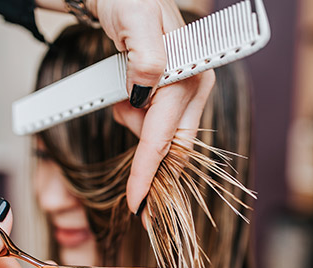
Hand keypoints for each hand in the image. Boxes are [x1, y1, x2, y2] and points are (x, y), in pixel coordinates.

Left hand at [87, 0, 215, 213]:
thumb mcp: (135, 19)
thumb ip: (147, 57)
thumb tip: (147, 90)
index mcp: (189, 77)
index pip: (164, 139)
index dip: (148, 174)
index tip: (137, 204)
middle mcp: (192, 89)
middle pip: (170, 148)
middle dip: (148, 164)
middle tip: (132, 179)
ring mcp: (182, 93)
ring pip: (159, 137)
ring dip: (134, 127)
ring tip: (120, 94)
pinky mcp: (170, 95)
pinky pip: (154, 125)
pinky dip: (136, 120)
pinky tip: (128, 98)